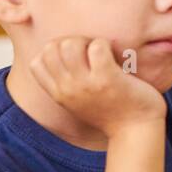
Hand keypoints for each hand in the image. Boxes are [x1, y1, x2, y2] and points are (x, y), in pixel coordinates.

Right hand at [29, 37, 165, 135]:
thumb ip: (66, 84)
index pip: (36, 63)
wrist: (136, 131)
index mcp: (59, 94)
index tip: (73, 55)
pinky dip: (105, 44)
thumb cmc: (112, 111)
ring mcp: (86, 84)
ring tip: (101, 51)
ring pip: (70, 44)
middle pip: (51, 48)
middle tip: (90, 49)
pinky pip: (97, 47)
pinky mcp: (107, 79)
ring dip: (87, 40)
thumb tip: (62, 52)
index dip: (53, 50)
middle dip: (71, 40)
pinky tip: (114, 54)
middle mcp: (68, 89)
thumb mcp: (78, 102)